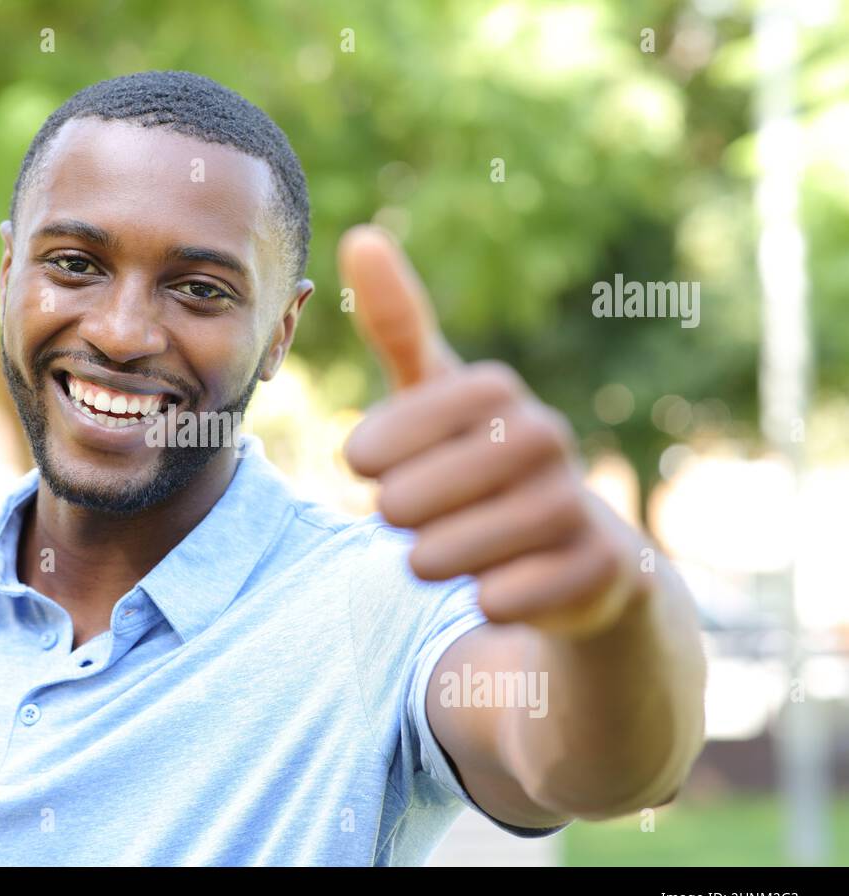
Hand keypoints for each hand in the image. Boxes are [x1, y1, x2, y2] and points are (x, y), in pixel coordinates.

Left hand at [339, 225, 645, 639]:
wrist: (579, 553)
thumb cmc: (484, 463)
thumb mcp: (440, 395)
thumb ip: (399, 327)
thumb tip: (361, 234)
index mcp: (495, 390)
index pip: (391, 431)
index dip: (374, 453)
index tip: (365, 466)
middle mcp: (543, 436)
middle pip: (408, 500)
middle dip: (396, 517)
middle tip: (409, 517)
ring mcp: (574, 503)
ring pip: (446, 553)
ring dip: (428, 560)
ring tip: (437, 552)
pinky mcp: (597, 569)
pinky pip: (501, 597)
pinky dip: (483, 598)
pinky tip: (495, 586)